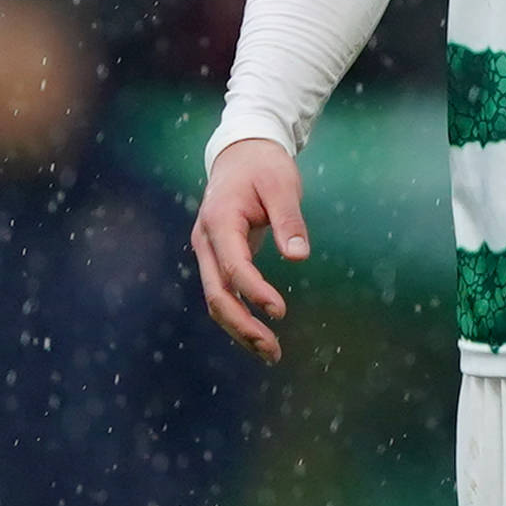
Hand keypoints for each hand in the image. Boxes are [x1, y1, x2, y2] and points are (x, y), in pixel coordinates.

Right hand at [193, 137, 306, 360]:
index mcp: (220, 220)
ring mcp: (209, 251)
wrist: (241, 152)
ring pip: (217, 299)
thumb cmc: (264, 166)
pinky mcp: (218, 258)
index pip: (233, 265)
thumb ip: (289, 221)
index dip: (254, 291)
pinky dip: (241, 315)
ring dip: (240, 328)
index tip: (280, 311)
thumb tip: (298, 257)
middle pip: (216, 293)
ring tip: (271, 352)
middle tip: (272, 350)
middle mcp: (206, 240)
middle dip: (242, 325)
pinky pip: (224, 293)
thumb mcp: (282, 185)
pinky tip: (261, 335)